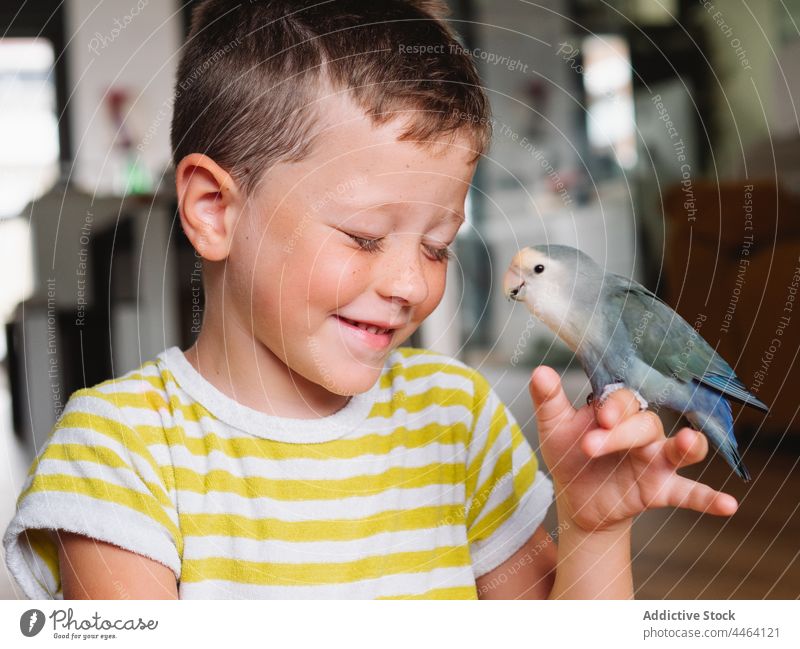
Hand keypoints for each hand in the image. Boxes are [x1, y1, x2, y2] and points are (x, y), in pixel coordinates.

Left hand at [529, 366, 738, 532]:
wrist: (574, 497)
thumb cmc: (568, 453)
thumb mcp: (554, 427)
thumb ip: (548, 400)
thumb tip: (539, 371)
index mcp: (618, 410)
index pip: (623, 400)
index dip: (614, 407)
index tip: (600, 418)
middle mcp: (642, 431)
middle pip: (645, 424)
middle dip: (622, 434)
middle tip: (591, 446)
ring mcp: (655, 460)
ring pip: (678, 449)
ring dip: (686, 445)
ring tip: (689, 442)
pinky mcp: (661, 489)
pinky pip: (689, 493)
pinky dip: (709, 499)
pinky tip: (729, 507)